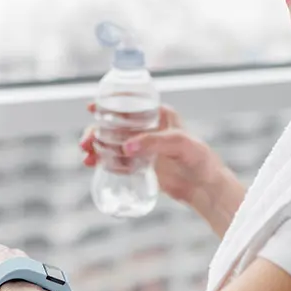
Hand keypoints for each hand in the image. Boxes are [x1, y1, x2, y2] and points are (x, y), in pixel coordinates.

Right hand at [80, 103, 231, 206]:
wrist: (204, 187)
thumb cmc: (199, 159)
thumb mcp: (179, 144)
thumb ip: (154, 142)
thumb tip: (126, 147)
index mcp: (159, 115)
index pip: (130, 104)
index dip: (109, 104)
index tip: (92, 107)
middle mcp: (147, 128)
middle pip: (114, 124)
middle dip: (96, 130)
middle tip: (86, 142)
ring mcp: (141, 147)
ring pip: (111, 142)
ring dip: (96, 146)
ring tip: (87, 157)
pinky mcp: (138, 164)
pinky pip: (116, 159)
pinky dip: (103, 160)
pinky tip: (94, 165)